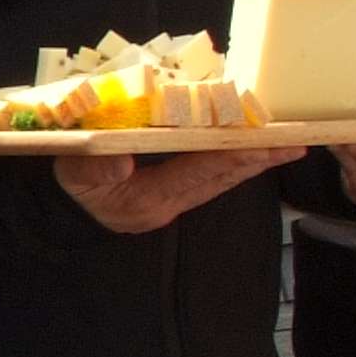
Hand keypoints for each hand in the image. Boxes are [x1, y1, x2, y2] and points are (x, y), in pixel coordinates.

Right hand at [50, 143, 304, 233]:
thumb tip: (121, 158)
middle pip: (220, 179)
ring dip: (253, 163)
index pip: (199, 172)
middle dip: (257, 160)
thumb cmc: (70, 186)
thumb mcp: (73, 173)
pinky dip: (233, 164)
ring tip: (285, 147)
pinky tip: (252, 153)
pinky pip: (209, 180)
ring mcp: (172, 203)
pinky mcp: (172, 197)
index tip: (266, 143)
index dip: (234, 155)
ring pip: (220, 181)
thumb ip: (94, 166)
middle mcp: (168, 204)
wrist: (60, 213)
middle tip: (295, 144)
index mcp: (148, 198)